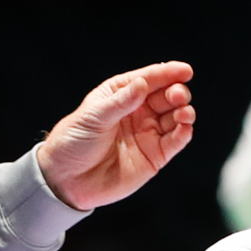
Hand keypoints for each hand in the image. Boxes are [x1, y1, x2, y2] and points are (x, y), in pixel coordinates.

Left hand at [37, 61, 195, 210]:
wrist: (66, 180)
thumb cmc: (73, 142)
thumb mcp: (93, 117)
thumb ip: (121, 102)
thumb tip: (142, 84)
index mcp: (121, 94)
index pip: (149, 79)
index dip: (168, 73)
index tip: (184, 70)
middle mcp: (137, 111)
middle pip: (166, 96)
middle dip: (177, 92)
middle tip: (177, 95)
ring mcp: (147, 133)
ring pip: (175, 117)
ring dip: (184, 111)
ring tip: (183, 112)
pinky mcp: (155, 156)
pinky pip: (175, 141)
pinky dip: (184, 132)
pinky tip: (184, 127)